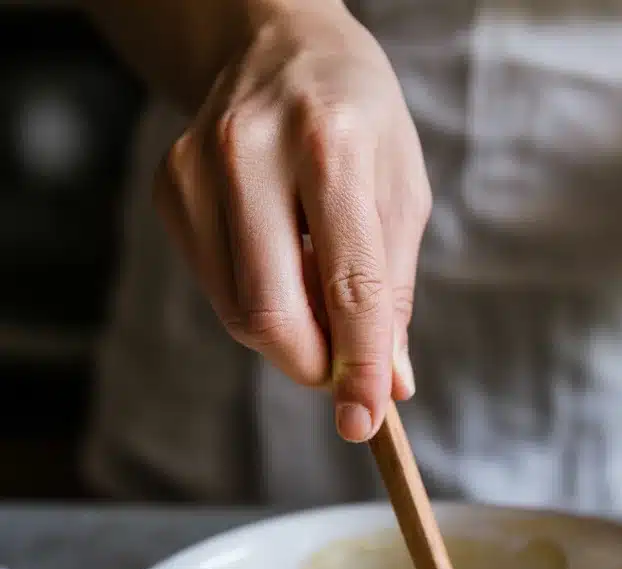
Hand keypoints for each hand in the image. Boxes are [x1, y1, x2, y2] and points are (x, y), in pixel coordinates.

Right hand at [153, 0, 430, 439]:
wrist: (273, 43)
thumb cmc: (356, 119)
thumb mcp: (401, 190)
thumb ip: (392, 290)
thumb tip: (392, 383)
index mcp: (331, 146)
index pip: (349, 287)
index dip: (359, 367)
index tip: (362, 422)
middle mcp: (254, 152)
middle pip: (273, 315)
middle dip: (315, 367)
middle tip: (344, 373)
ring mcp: (198, 170)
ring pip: (240, 313)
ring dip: (289, 338)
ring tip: (319, 299)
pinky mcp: (169, 189)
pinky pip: (217, 289)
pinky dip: (257, 305)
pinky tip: (280, 265)